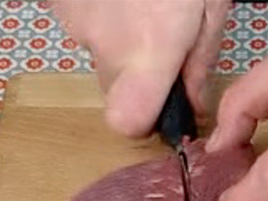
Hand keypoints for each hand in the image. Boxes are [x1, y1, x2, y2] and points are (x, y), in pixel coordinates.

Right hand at [50, 0, 230, 136]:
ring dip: (119, 38)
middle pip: (113, 88)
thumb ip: (200, 64)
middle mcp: (104, 40)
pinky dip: (99, 11)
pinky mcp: (56, 0)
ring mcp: (74, 17)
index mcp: (148, 51)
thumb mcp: (211, 10)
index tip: (161, 109)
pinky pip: (82, 21)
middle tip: (162, 41)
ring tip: (141, 3)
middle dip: (137, 76)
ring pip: (97, 52)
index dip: (144, 121)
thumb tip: (193, 104)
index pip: (126, 122)